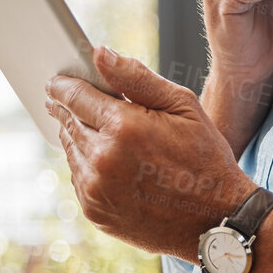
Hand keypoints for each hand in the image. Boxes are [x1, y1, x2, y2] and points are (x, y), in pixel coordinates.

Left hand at [46, 47, 251, 260]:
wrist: (215, 219)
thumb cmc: (205, 159)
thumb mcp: (183, 107)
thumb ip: (136, 77)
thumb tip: (99, 54)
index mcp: (123, 127)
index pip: (74, 95)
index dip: (63, 85)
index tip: (57, 80)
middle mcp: (102, 159)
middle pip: (68, 122)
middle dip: (68, 109)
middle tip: (68, 100)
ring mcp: (96, 189)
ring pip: (70, 150)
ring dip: (78, 137)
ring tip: (98, 132)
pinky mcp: (95, 211)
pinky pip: (78, 178)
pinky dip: (87, 166)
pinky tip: (109, 162)